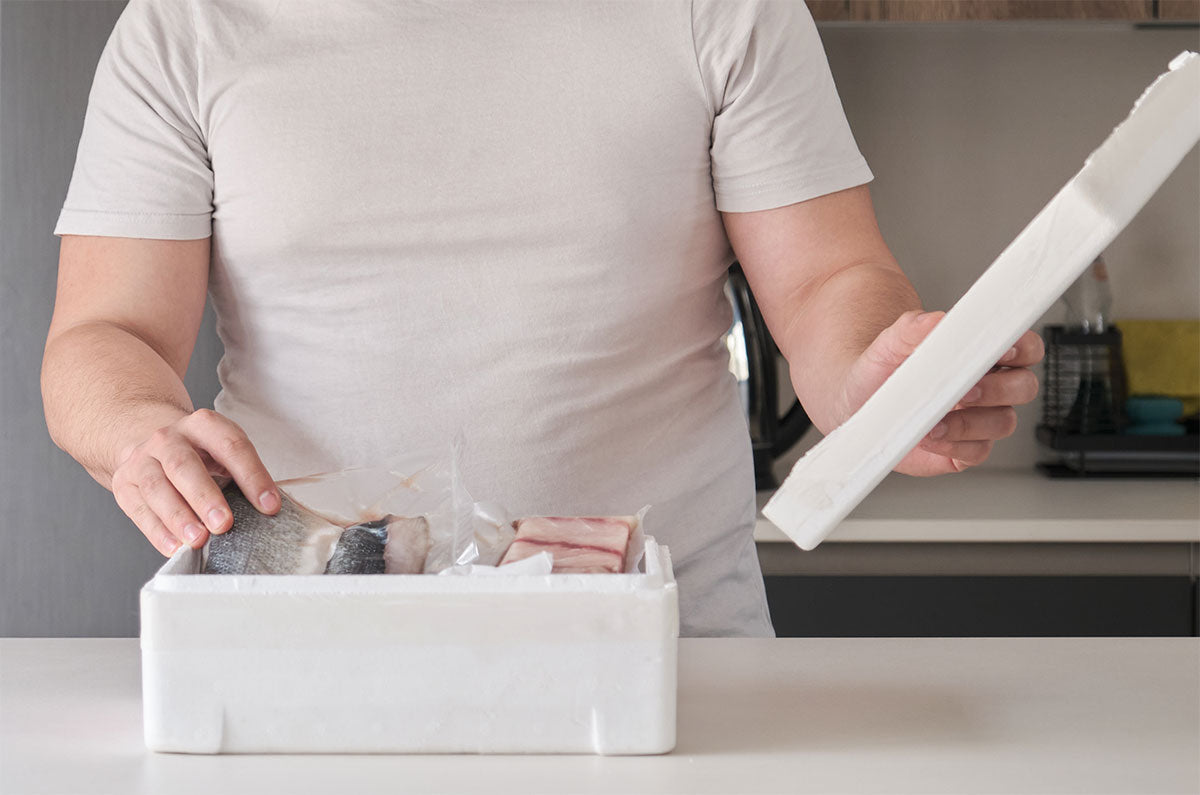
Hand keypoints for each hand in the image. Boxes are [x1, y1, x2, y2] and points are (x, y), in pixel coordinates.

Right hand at [110, 409, 278, 554]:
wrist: (153, 444)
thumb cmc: (201, 455)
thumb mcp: (224, 453)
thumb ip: (242, 477)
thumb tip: (267, 510)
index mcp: (204, 425)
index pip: (231, 446)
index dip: (252, 476)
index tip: (269, 506)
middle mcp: (168, 438)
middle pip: (185, 466)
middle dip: (205, 497)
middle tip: (224, 524)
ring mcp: (142, 459)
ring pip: (157, 487)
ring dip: (178, 517)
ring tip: (198, 540)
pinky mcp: (123, 483)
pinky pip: (138, 508)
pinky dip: (157, 531)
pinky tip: (174, 547)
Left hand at [834, 310, 1043, 476]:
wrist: (857, 404)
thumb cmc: (880, 372)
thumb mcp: (888, 345)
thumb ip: (910, 328)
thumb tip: (932, 320)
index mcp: (981, 356)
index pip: (1024, 347)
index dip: (1022, 348)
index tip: (1001, 351)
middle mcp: (989, 388)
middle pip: (1023, 386)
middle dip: (999, 389)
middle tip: (965, 390)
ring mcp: (979, 420)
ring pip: (1003, 422)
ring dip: (971, 422)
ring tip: (934, 420)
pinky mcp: (964, 449)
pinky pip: (977, 452)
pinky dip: (954, 446)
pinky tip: (929, 437)